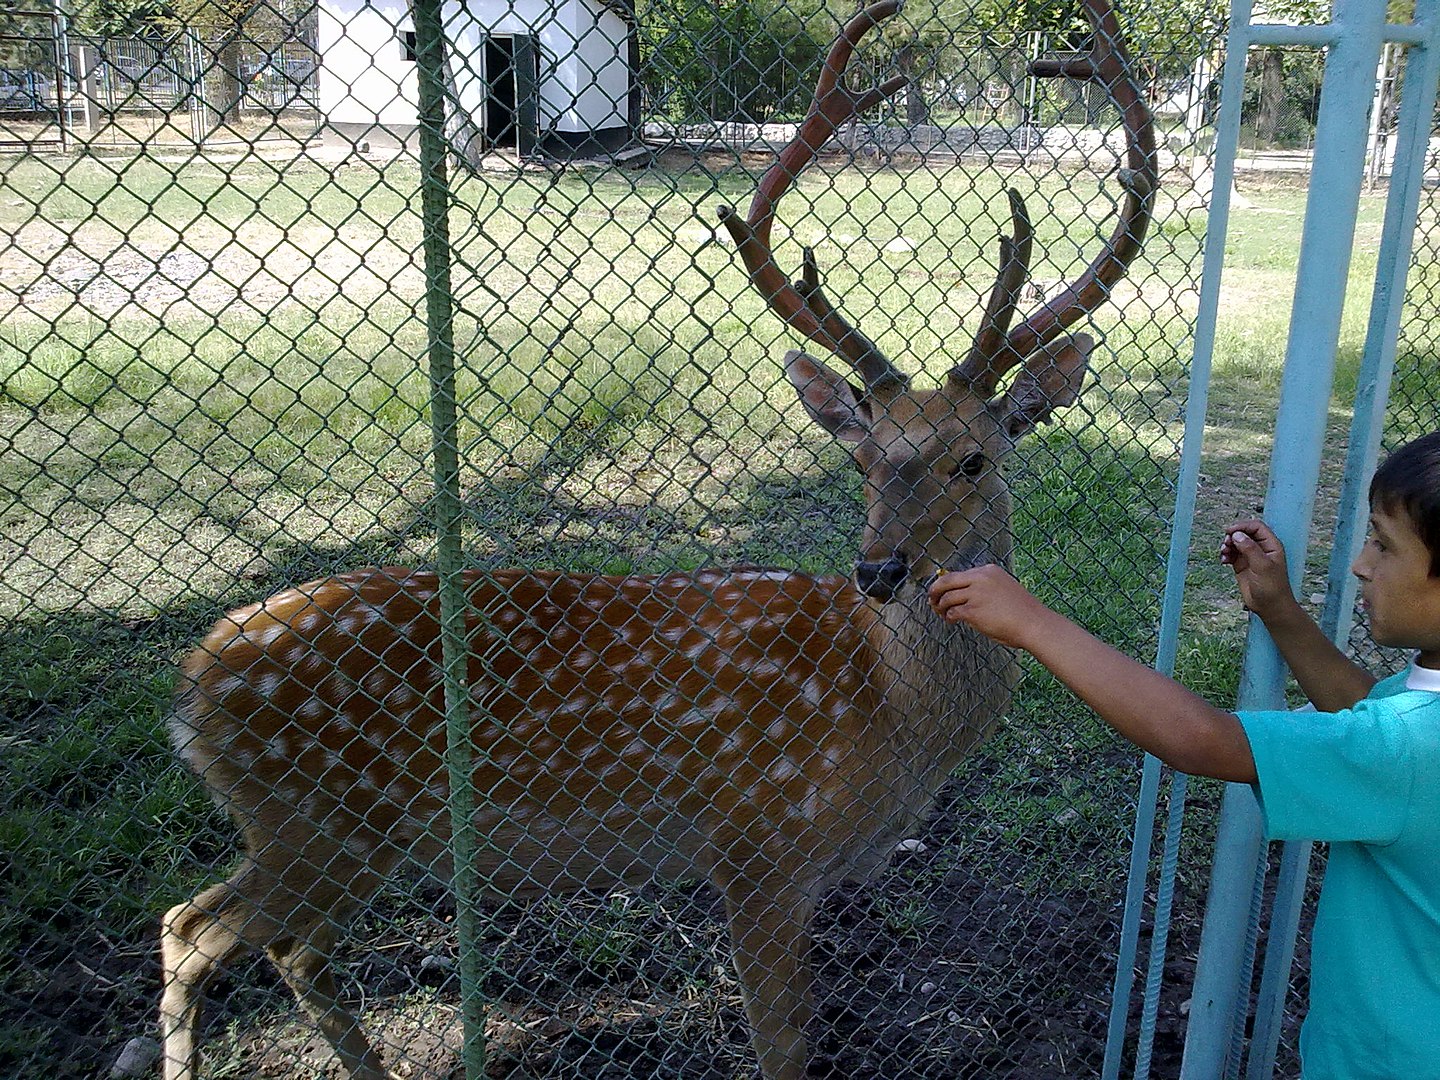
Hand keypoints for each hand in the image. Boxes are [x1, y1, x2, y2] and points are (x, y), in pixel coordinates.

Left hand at [927, 564, 1053, 648]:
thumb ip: (984, 588)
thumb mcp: (1003, 588)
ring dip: (940, 607)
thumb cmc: (1022, 611)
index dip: (948, 584)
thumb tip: (964, 595)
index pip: (960, 574)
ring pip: (947, 598)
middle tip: (931, 599)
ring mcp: (975, 594)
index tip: (943, 591)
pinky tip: (952, 621)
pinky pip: (952, 612)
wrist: (1034, 623)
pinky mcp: (972, 610)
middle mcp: (980, 579)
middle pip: (946, 580)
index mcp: (988, 571)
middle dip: (935, 590)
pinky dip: (948, 617)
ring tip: (942, 614)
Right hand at [1220, 518, 1295, 619]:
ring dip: (1227, 545)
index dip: (1243, 526)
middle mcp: (1261, 549)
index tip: (1230, 531)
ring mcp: (1251, 557)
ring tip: (1224, 554)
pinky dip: (1225, 555)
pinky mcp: (1242, 565)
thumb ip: (1250, 549)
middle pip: (1244, 533)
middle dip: (1233, 536)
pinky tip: (1224, 561)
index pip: (1256, 527)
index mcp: (1271, 545)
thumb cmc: (1272, 588)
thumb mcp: (1262, 566)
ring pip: (1236, 543)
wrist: (1269, 606)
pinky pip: (1231, 554)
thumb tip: (1237, 535)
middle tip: (1226, 544)